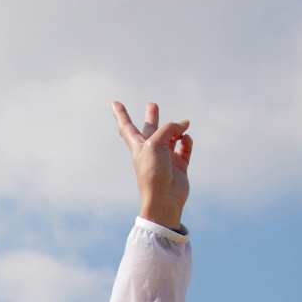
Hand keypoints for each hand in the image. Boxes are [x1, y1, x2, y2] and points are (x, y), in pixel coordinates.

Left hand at [112, 101, 190, 231]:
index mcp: (138, 146)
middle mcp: (151, 150)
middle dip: (151, 118)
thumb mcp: (156, 143)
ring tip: (183, 125)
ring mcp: (166, 158)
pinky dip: (187, 142)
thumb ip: (170, 129)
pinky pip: (185, 148)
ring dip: (177, 130)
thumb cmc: (153, 172)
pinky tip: (186, 139)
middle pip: (150, 130)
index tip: (114, 102)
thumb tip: (185, 125)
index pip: (126, 127)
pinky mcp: (179, 166)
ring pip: (171, 138)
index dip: (121, 114)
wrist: (164, 199)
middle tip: (152, 105)